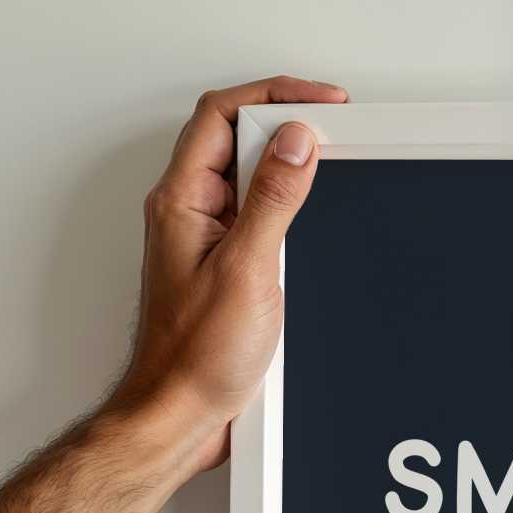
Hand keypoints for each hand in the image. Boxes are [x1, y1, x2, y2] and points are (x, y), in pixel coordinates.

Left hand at [106, 74, 347, 467]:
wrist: (180, 417)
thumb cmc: (194, 358)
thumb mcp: (247, 269)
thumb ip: (272, 199)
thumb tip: (297, 142)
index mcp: (181, 201)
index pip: (221, 114)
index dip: (273, 95)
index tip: (322, 103)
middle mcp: (188, 214)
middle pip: (234, 139)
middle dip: (284, 125)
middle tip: (332, 130)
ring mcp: (205, 242)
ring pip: (247, 180)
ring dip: (287, 170)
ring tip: (326, 167)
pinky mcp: (224, 271)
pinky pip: (256, 220)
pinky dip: (287, 211)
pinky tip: (309, 222)